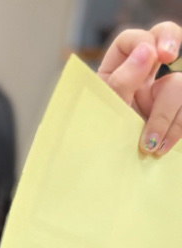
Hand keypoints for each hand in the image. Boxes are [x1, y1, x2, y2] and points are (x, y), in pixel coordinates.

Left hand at [98, 21, 181, 153]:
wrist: (106, 185)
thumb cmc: (96, 151)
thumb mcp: (104, 116)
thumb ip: (122, 82)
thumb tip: (146, 50)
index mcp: (116, 76)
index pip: (131, 41)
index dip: (143, 41)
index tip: (154, 55)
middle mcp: (142, 80)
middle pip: (166, 40)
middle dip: (172, 40)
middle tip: (170, 56)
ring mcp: (162, 96)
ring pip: (179, 83)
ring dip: (167, 113)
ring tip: (150, 145)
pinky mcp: (175, 118)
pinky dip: (176, 129)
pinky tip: (161, 149)